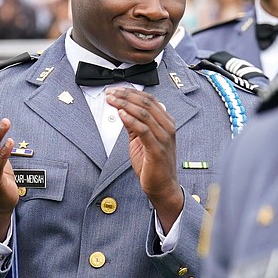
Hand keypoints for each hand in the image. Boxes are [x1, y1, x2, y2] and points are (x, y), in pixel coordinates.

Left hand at [106, 88, 183, 233]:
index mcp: (166, 122)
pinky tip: (120, 114)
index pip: (149, 100)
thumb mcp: (140, 140)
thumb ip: (134, 125)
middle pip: (146, 103)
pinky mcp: (157, 149)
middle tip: (110, 93)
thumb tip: (122, 110)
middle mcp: (167, 127)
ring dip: (125, 104)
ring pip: (144, 113)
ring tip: (111, 100)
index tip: (115, 90)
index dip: (130, 92)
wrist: (162, 187)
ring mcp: (164, 137)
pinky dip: (131, 120)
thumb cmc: (153, 165)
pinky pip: (143, 130)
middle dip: (125, 96)